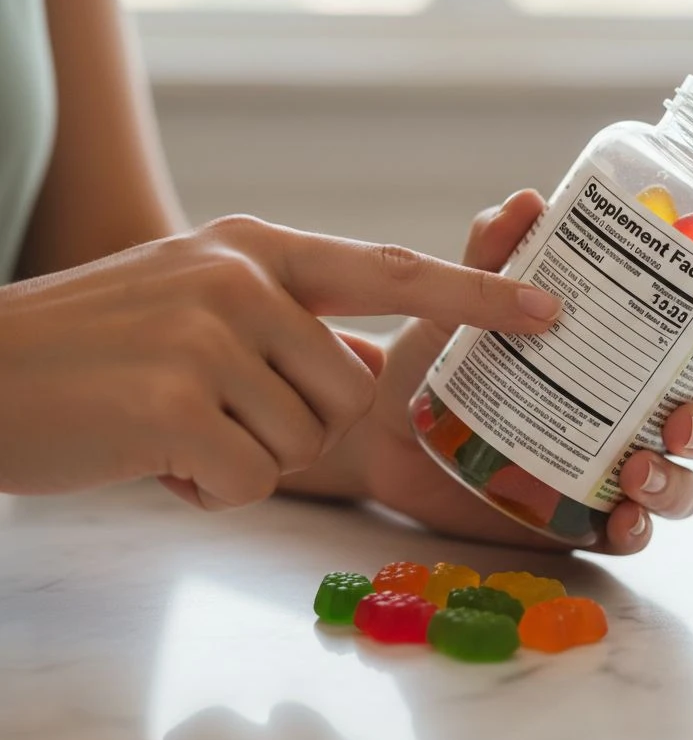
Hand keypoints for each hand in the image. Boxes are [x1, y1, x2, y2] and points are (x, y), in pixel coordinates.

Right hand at [0, 215, 559, 505]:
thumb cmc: (98, 350)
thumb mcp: (199, 302)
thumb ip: (290, 323)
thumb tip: (367, 359)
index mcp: (256, 249)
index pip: (392, 270)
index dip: (475, 296)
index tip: (546, 311)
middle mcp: (241, 279)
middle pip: (353, 390)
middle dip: (301, 427)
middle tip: (221, 416)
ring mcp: (208, 336)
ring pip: (304, 441)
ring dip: (249, 458)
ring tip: (178, 430)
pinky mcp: (177, 404)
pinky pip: (252, 479)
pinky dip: (212, 490)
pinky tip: (157, 459)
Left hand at [285, 191, 692, 553]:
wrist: (387, 427)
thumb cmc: (442, 356)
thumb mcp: (465, 299)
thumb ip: (494, 252)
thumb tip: (526, 202)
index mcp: (624, 358)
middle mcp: (629, 414)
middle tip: (678, 422)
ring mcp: (608, 469)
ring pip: (679, 485)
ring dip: (676, 483)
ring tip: (637, 473)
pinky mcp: (578, 518)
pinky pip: (628, 534)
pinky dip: (636, 530)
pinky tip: (623, 521)